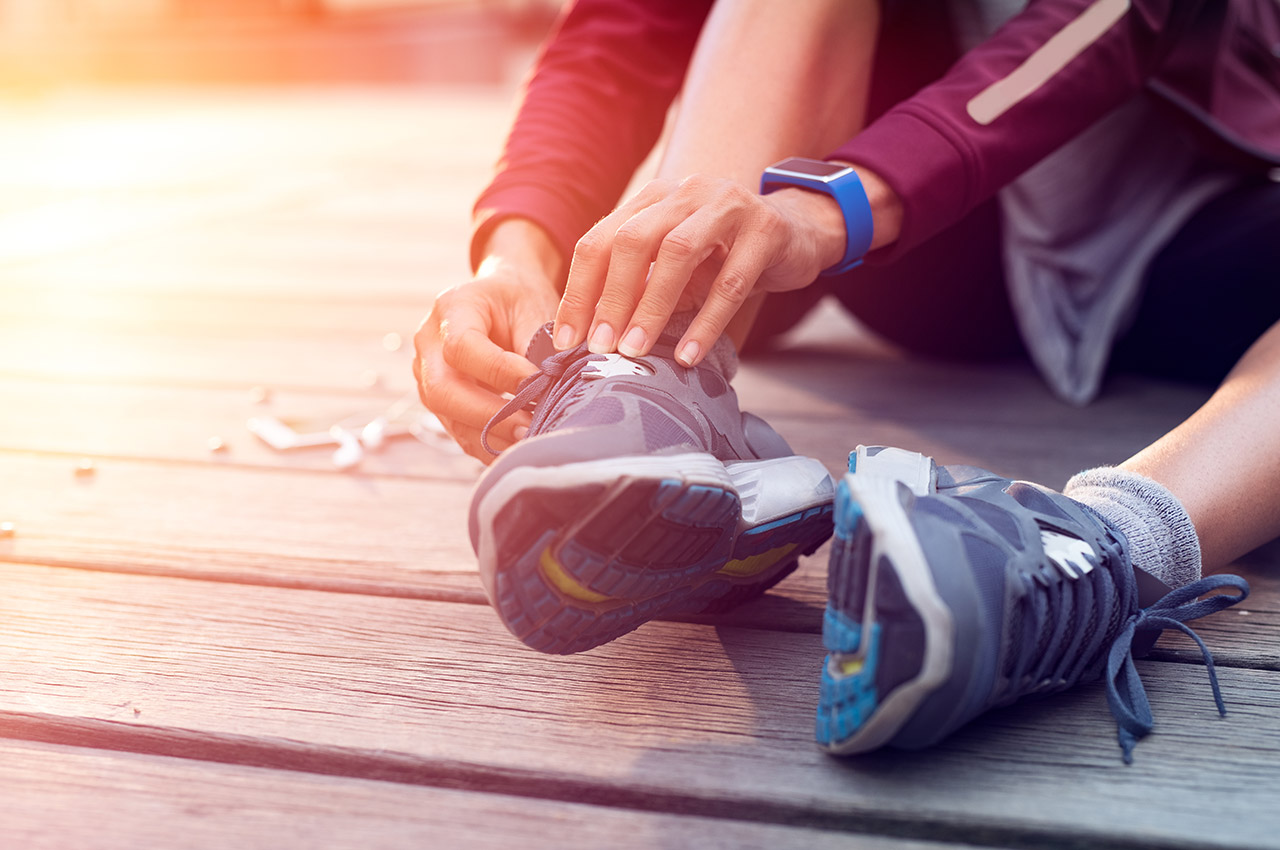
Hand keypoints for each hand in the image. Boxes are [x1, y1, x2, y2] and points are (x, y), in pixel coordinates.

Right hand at [413, 229, 560, 461]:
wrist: (501, 301)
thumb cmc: (519, 300)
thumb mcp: (533, 307)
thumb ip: (536, 345)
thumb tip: (548, 389)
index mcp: (451, 309)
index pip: (462, 347)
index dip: (499, 372)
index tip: (538, 384)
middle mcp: (429, 344)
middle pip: (442, 390)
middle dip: (489, 414)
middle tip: (530, 426)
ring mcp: (428, 376)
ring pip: (449, 418)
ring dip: (492, 436)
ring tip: (530, 441)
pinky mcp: (441, 403)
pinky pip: (460, 433)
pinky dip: (490, 445)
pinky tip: (519, 449)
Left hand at [551, 175, 846, 365]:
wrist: (799, 234)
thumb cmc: (726, 256)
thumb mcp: (678, 268)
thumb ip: (642, 288)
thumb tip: (594, 337)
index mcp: (654, 199)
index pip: (601, 240)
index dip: (579, 290)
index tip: (567, 339)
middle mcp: (686, 192)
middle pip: (633, 240)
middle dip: (611, 298)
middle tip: (600, 347)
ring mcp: (727, 205)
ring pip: (679, 254)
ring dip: (652, 307)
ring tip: (636, 351)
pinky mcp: (766, 229)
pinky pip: (730, 281)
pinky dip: (706, 322)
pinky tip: (690, 355)